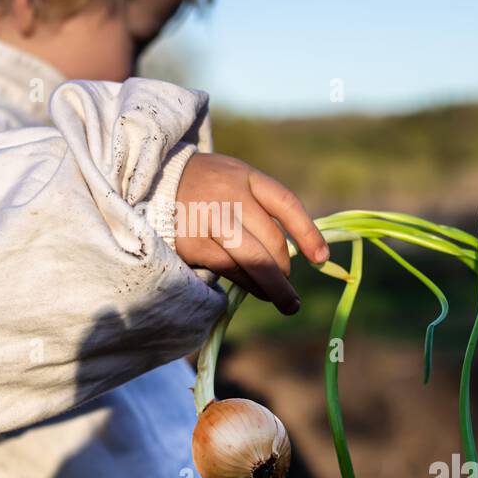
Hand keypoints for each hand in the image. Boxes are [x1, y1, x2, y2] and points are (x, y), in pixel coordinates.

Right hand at [173, 153, 329, 313]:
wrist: (156, 183)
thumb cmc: (208, 187)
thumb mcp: (236, 181)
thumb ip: (262, 208)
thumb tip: (297, 253)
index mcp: (246, 178)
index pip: (286, 204)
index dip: (308, 233)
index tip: (321, 258)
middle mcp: (230, 197)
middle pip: (272, 242)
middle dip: (285, 272)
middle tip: (291, 291)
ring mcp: (211, 220)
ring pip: (253, 262)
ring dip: (273, 286)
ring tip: (283, 300)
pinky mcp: (194, 243)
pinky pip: (231, 270)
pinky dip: (247, 284)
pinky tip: (256, 290)